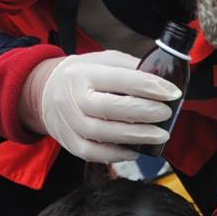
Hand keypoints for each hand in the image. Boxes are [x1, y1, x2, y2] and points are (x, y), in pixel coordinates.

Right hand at [21, 51, 179, 163]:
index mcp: (83, 73)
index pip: (120, 79)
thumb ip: (129, 67)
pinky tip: (136, 150)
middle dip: (144, 112)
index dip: (148, 86)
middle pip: (111, 108)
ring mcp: (70, 123)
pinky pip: (94, 154)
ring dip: (136, 136)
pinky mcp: (70, 143)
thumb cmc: (82, 76)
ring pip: (104, 133)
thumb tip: (161, 78)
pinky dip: (118, 154)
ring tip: (160, 135)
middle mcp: (74, 98)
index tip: (172, 92)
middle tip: (166, 114)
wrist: (45, 93)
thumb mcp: (101, 61)